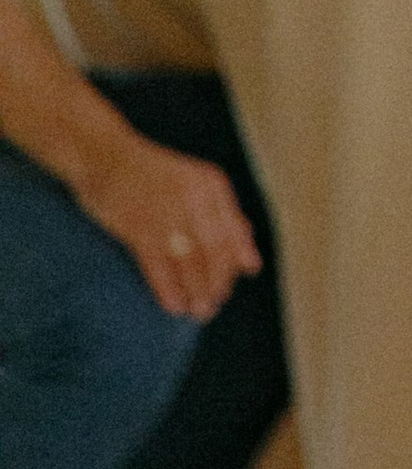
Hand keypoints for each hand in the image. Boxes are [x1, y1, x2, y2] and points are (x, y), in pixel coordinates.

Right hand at [79, 130, 260, 321]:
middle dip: (216, 284)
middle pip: (214, 251)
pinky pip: (159, 266)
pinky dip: (169, 290)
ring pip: (190, 262)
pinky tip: (174, 306)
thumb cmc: (152, 176)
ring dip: (197, 292)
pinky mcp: (138, 227)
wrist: (105, 156)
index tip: (230, 287)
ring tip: (198, 312)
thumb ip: (224, 218)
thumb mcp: (194, 186)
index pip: (232, 233)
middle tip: (212, 307)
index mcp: (211, 185)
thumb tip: (250, 262)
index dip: (233, 265)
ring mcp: (166, 212)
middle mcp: (194, 197)